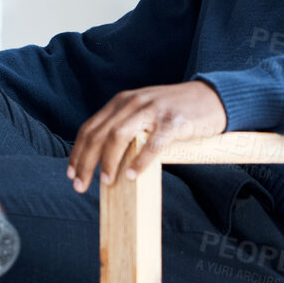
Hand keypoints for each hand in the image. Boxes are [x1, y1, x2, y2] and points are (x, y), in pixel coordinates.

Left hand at [66, 81, 226, 192]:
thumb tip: (102, 159)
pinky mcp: (173, 122)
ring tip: (106, 181)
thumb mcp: (143, 112)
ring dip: (108, 161)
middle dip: (86, 162)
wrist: (212, 97)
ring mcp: (153, 111)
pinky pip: (152, 143)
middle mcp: (133, 103)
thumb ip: (124, 126)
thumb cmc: (175, 111)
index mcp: (122, 102)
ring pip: (119, 136)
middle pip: (99, 134)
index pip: (90, 128)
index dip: (77, 152)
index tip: (71, 174)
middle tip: (81, 186)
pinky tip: (133, 175)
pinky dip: (140, 160)